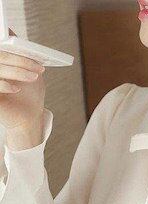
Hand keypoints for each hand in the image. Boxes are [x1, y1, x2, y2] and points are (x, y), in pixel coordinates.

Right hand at [0, 29, 45, 145]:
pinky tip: (16, 88)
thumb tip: (13, 34)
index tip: (19, 42)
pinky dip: (4, 85)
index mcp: (2, 62)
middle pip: (1, 56)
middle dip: (21, 61)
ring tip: (33, 78)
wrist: (28, 118)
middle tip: (37, 66)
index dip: (9, 41)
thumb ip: (23, 55)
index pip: (3, 49)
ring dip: (17, 72)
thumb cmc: (30, 94)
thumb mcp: (30, 71)